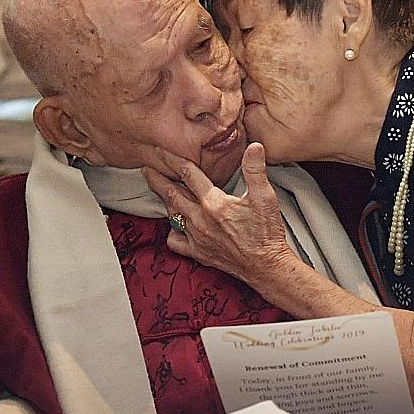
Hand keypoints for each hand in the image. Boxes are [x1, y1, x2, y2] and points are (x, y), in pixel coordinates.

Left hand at [142, 143, 300, 287]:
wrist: (267, 266)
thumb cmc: (266, 234)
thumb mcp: (265, 197)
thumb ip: (255, 170)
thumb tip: (253, 147)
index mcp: (214, 204)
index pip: (188, 175)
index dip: (173, 160)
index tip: (160, 151)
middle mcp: (200, 221)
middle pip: (172, 194)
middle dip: (157, 179)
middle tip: (147, 168)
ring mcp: (196, 238)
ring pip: (172, 214)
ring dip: (164, 200)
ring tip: (159, 190)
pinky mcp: (198, 252)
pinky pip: (175, 241)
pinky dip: (172, 231)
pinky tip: (176, 225)